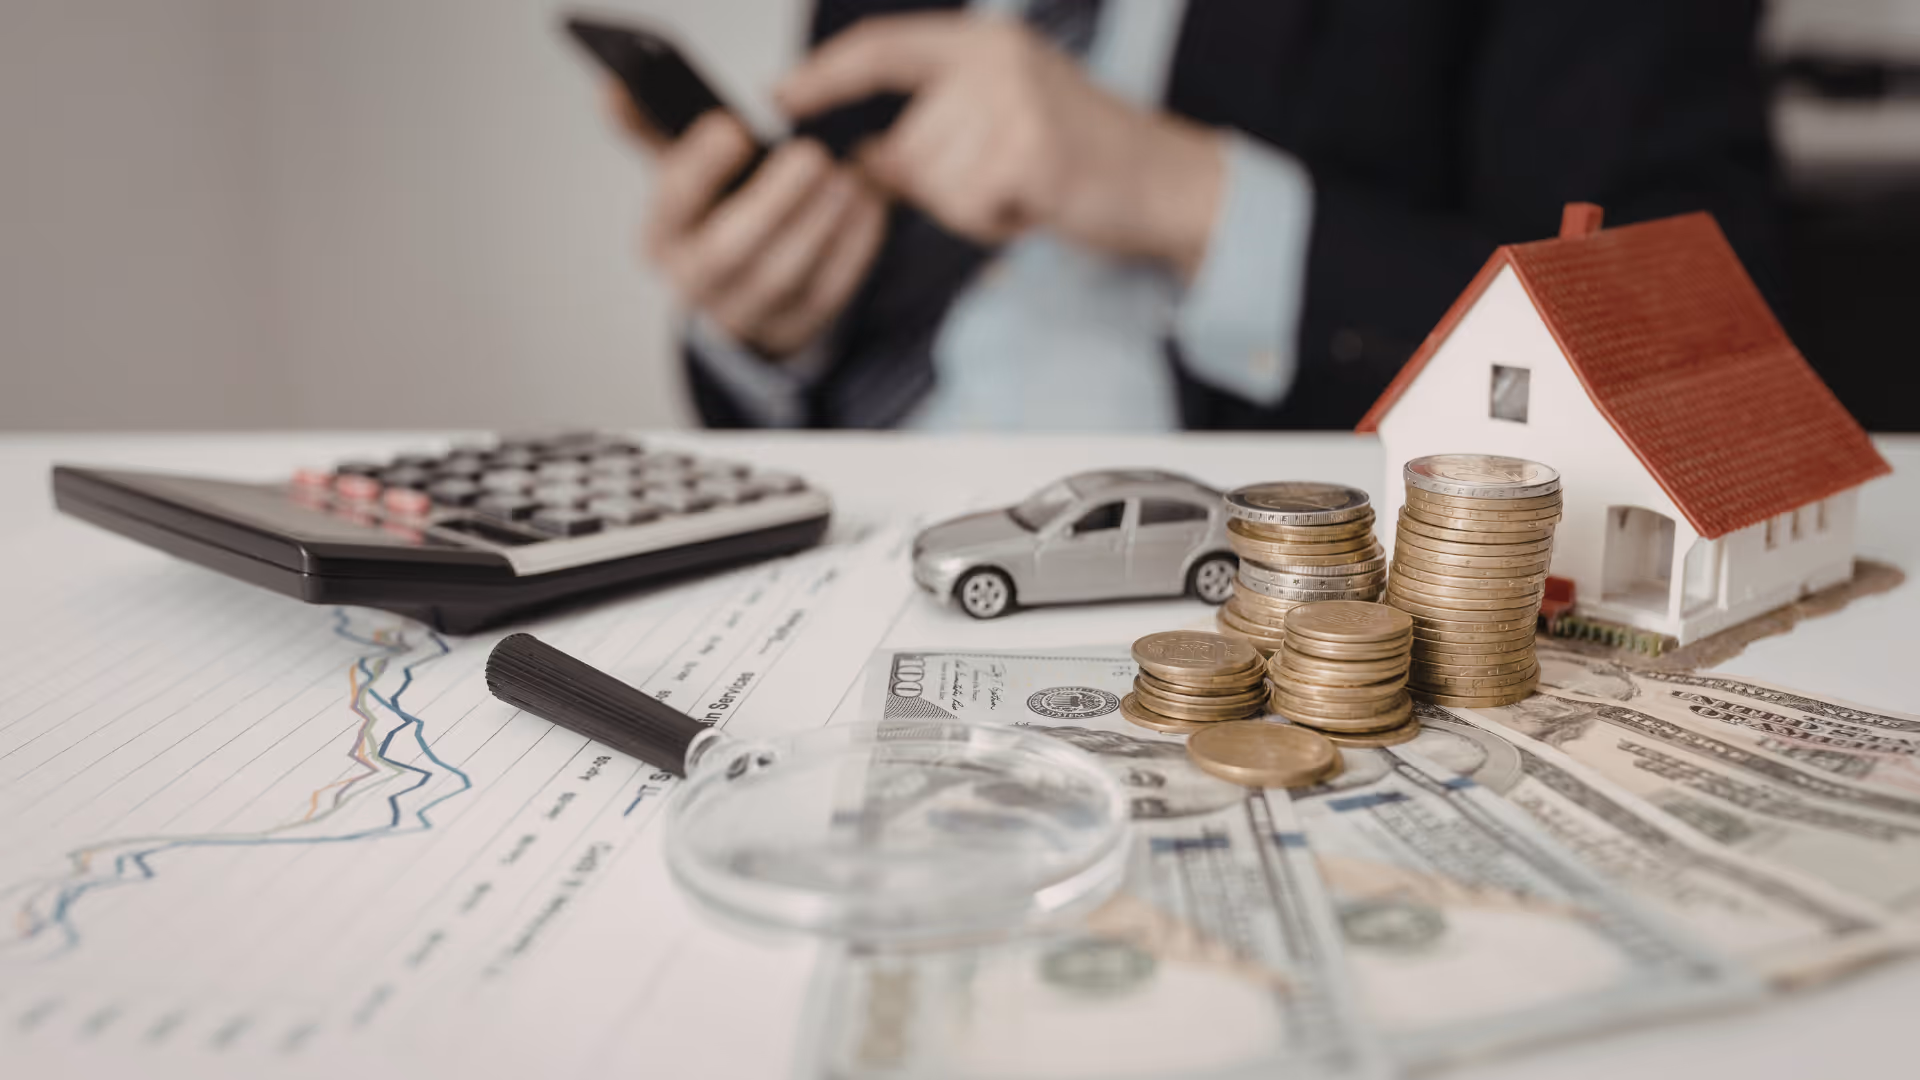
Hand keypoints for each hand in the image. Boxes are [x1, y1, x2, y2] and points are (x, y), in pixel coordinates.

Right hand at [608, 84, 887, 357]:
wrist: (742, 287)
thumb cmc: (716, 212)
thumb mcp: (683, 173)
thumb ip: (653, 130)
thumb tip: (612, 89)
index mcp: (661, 238)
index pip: (673, 204)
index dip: (700, 166)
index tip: (734, 128)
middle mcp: (695, 283)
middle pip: (730, 250)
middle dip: (772, 201)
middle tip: (811, 154)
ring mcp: (746, 313)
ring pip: (782, 276)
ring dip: (818, 224)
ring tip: (848, 177)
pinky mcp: (794, 327)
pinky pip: (826, 293)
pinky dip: (852, 249)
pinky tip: (869, 206)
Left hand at [776, 14, 1224, 276]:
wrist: (1168, 184)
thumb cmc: (1083, 158)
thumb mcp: (999, 125)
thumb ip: (929, 132)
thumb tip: (861, 158)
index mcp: (984, 43)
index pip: (882, 47)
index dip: (826, 74)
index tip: (782, 97)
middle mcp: (997, 59)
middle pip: (904, 142)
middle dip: (938, 182)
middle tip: (1002, 179)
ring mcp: (1016, 102)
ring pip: (933, 180)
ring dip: (969, 205)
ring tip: (1023, 189)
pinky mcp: (1032, 151)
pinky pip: (967, 206)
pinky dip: (994, 221)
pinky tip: (1034, 204)